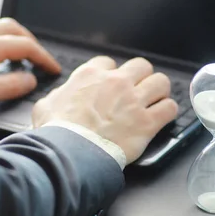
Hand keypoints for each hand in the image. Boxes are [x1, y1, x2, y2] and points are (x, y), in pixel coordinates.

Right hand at [32, 56, 178, 163]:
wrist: (70, 154)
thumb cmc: (57, 132)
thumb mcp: (45, 106)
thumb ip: (57, 96)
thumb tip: (58, 98)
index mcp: (91, 75)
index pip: (108, 62)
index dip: (111, 74)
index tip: (110, 85)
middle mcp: (116, 82)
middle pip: (142, 66)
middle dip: (141, 77)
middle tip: (137, 91)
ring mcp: (134, 101)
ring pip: (161, 82)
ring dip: (159, 92)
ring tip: (155, 101)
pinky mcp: (147, 122)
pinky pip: (169, 108)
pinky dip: (167, 112)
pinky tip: (161, 117)